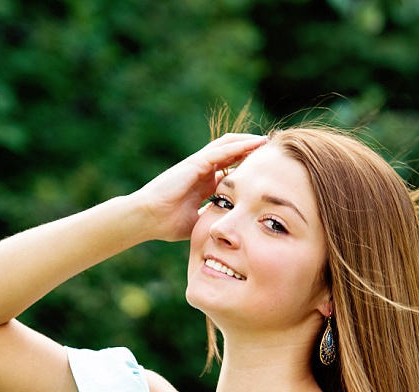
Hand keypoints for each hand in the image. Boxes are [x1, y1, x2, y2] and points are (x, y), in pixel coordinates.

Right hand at [130, 134, 266, 241]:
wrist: (148, 219)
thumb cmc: (167, 223)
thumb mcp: (198, 221)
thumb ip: (212, 218)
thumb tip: (227, 225)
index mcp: (203, 183)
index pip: (230, 168)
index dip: (247, 165)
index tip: (266, 167)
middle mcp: (202, 170)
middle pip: (231, 152)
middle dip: (250, 149)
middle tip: (270, 150)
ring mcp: (198, 165)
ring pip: (227, 146)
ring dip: (247, 142)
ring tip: (266, 140)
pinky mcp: (194, 164)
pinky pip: (220, 151)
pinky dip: (238, 146)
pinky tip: (254, 143)